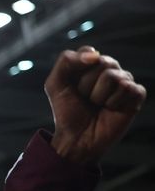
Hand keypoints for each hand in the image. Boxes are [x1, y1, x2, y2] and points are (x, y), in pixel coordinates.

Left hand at [44, 45, 145, 164]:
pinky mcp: (136, 95)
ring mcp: (124, 81)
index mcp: (90, 64)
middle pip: (103, 62)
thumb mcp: (55, 85)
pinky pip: (129, 88)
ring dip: (98, 96)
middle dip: (86, 85)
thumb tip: (95, 55)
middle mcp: (109, 69)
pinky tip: (110, 109)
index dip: (77, 70)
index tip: (72, 86)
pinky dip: (114, 102)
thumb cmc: (67, 111)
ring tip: (97, 105)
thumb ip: (66, 61)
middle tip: (85, 98)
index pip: (88, 51)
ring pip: (114, 77)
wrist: (76, 138)